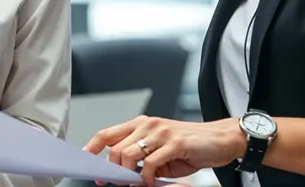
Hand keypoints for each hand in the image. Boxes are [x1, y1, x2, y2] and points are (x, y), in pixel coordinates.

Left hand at [84, 115, 246, 186]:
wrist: (220, 140)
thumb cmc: (189, 146)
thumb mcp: (159, 150)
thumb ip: (140, 157)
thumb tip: (120, 172)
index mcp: (141, 124)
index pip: (107, 134)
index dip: (92, 148)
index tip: (85, 161)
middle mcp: (148, 124)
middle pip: (115, 148)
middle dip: (112, 170)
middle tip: (116, 183)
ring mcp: (161, 132)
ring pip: (129, 154)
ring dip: (129, 175)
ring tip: (136, 183)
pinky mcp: (175, 143)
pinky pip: (150, 163)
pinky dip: (146, 177)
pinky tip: (150, 182)